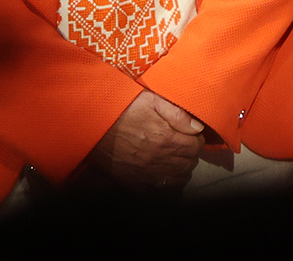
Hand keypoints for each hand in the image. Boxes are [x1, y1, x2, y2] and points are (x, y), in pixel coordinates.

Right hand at [86, 89, 204, 192]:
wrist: (94, 122)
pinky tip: (162, 176)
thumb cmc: (124, 108)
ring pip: (175, 181)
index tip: (192, 136)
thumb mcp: (153, 100)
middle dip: (191, 156)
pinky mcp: (129, 181)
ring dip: (181, 172)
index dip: (197, 140)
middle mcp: (156, 159)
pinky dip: (162, 187)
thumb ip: (178, 114)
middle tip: (185, 148)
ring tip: (178, 162)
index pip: (195, 147)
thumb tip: (198, 127)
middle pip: (188, 165)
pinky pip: (153, 192)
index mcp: (165, 138)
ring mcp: (143, 173)